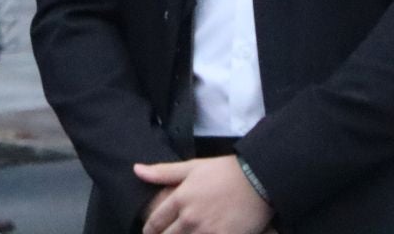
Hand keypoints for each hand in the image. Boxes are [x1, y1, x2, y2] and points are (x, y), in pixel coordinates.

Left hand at [134, 157, 271, 233]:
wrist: (258, 180)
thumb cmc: (223, 172)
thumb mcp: (191, 167)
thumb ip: (162, 172)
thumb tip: (136, 169)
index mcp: (179, 199)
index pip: (155, 222)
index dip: (149, 230)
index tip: (149, 233)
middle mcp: (190, 218)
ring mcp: (208, 231)